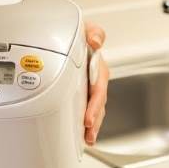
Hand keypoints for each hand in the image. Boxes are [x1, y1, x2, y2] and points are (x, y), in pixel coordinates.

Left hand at [84, 22, 109, 144]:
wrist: (70, 34)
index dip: (95, 105)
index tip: (89, 118)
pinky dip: (86, 122)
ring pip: (94, 109)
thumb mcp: (87, 28)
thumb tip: (95, 41)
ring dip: (93, 125)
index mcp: (97, 67)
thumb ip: (94, 32)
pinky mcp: (82, 92)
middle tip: (89, 133)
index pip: (98, 89)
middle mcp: (95, 79)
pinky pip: (86, 108)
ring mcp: (89, 87)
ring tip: (88, 139)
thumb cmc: (80, 33)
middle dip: (95, 120)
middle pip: (98, 104)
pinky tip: (82, 133)